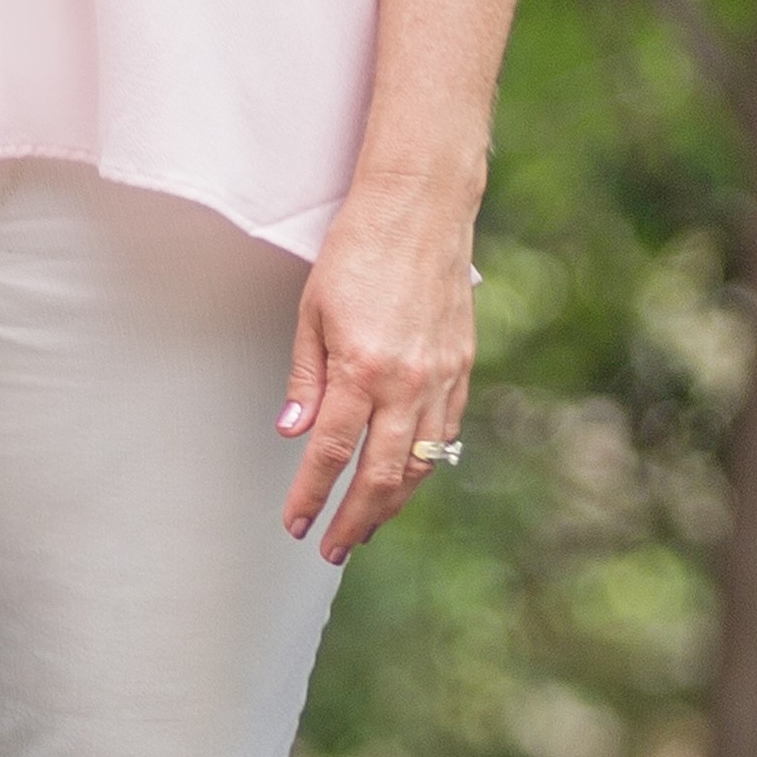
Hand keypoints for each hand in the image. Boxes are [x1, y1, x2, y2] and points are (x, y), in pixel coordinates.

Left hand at [280, 190, 475, 562]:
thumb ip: (306, 377)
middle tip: (332, 548)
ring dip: (392, 504)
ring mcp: (440, 378)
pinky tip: (408, 480)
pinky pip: (446, 434)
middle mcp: (406, 382)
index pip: (331, 453)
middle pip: (381, 475)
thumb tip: (294, 433)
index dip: (312, 496)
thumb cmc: (357, 251)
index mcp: (360, 368)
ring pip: (421, 465)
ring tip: (366, 527)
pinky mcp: (462, 367)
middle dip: (355, 520)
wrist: (420, 208)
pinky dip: (426, 466)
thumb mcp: (312, 310)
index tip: (296, 524)